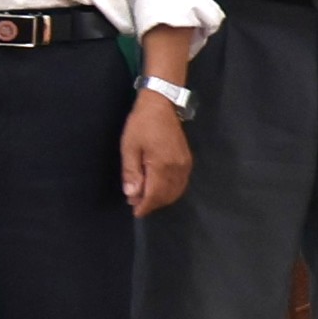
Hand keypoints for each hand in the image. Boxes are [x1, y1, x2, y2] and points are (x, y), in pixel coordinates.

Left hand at [121, 93, 195, 214]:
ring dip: (162, 199)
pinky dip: (171, 191)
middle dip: (152, 203)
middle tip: (136, 204)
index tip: (135, 212)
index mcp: (162, 165)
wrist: (161, 105)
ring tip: (145, 197)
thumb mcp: (129, 147)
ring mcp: (185, 165)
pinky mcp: (188, 161)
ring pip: (176, 191)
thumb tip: (132, 195)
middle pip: (167, 196)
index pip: (155, 194)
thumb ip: (131, 173)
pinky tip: (159, 189)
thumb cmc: (141, 125)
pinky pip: (181, 183)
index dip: (145, 206)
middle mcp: (178, 168)